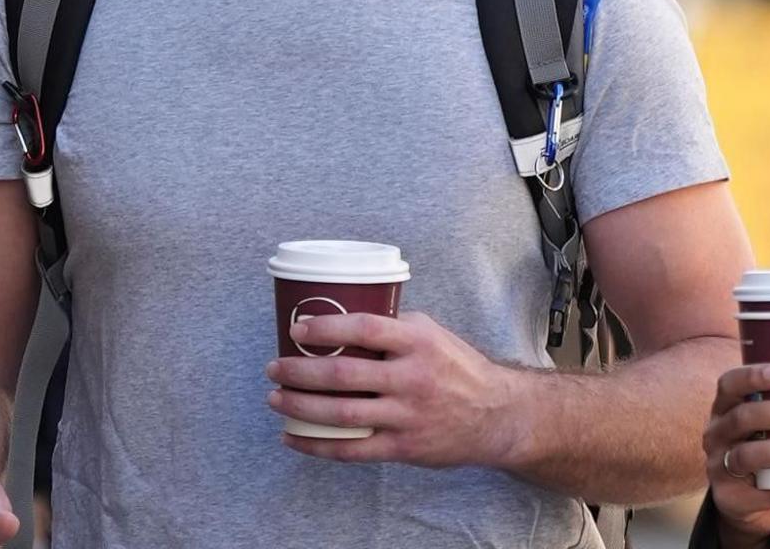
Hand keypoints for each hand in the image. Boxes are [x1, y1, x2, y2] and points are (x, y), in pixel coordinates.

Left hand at [266, 311, 526, 468]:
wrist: (495, 414)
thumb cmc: (458, 368)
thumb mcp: (434, 335)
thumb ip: (395, 328)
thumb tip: (344, 320)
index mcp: (419, 342)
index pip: (365, 327)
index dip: (326, 327)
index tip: (297, 329)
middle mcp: (412, 378)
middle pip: (342, 373)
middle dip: (299, 371)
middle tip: (274, 367)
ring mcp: (407, 415)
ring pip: (340, 413)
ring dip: (299, 406)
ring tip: (276, 399)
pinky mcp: (403, 447)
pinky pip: (351, 449)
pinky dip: (316, 446)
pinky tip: (293, 438)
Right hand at [703, 363, 769, 547]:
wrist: (745, 496)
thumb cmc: (765, 442)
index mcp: (725, 407)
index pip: (729, 384)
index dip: (752, 376)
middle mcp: (716, 434)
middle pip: (741, 418)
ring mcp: (720, 467)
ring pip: (747, 456)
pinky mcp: (732, 499)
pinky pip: (767, 495)